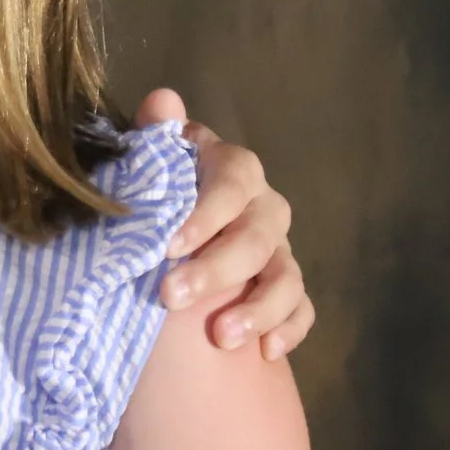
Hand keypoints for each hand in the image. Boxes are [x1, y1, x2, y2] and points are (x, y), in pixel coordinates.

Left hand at [135, 88, 314, 360]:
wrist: (165, 246)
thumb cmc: (154, 200)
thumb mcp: (146, 170)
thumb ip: (153, 139)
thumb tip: (162, 99)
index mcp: (230, 170)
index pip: (231, 182)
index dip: (204, 214)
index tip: (168, 246)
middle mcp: (261, 206)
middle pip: (256, 236)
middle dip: (217, 270)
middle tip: (170, 297)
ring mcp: (279, 249)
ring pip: (286, 276)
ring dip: (257, 308)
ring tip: (221, 337)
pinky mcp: (288, 289)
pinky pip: (303, 308)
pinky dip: (289, 328)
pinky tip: (266, 350)